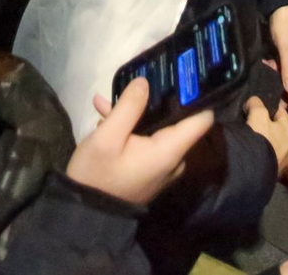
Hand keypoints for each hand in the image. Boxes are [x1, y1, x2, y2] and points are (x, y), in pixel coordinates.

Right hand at [66, 78, 214, 205]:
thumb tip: (145, 82)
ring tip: (110, 98)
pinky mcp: (148, 169)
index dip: (198, 94)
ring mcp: (161, 165)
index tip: (188, 71)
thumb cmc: (98, 175)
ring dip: (137, 112)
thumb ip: (129, 107)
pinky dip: (130, 127)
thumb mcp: (107, 138)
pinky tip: (104, 113)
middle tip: (145, 74)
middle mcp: (173, 159)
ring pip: (157, 128)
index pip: (202, 119)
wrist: (86, 216)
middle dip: (160, 97)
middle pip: (178, 120)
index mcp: (169, 151)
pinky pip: (146, 140)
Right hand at [244, 95, 287, 175]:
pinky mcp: (273, 172)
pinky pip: (267, 155)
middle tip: (251, 121)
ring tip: (249, 137)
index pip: (280, 112)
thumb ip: (257, 103)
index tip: (255, 106)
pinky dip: (261, 152)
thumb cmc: (260, 138)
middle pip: (276, 128)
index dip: (267, 107)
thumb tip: (254, 102)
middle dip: (266, 124)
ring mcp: (283, 162)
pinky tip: (251, 150)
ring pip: (272, 143)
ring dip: (263, 139)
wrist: (253, 171)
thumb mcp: (258, 114)